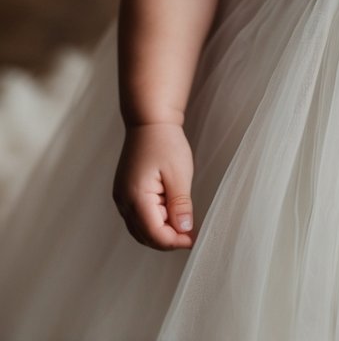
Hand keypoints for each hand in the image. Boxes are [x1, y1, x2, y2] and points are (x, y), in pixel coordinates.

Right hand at [112, 122, 195, 249]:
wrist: (149, 121)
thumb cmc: (165, 142)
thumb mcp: (179, 174)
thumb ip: (180, 205)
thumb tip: (184, 230)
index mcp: (136, 197)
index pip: (154, 234)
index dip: (174, 241)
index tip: (193, 239)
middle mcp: (123, 201)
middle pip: (144, 236)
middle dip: (167, 240)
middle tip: (189, 235)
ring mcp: (121, 197)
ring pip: (139, 230)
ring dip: (159, 233)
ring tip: (181, 223)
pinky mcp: (124, 192)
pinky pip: (137, 218)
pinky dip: (152, 222)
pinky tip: (169, 214)